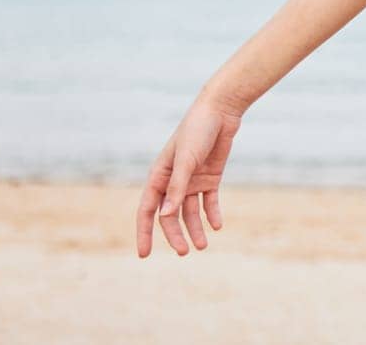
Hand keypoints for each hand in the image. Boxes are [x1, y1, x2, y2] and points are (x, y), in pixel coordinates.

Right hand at [136, 93, 244, 257]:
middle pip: (170, 215)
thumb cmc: (197, 130)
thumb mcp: (186, 160)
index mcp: (159, 176)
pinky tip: (217, 226)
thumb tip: (165, 216)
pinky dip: (212, 214)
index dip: (144, 232)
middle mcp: (173, 181)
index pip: (147, 210)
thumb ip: (177, 187)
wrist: (221, 111)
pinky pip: (208, 201)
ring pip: (190, 212)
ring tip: (203, 245)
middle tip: (185, 252)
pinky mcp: (210, 177)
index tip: (144, 254)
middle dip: (175, 234)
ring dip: (195, 228)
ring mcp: (192, 180)